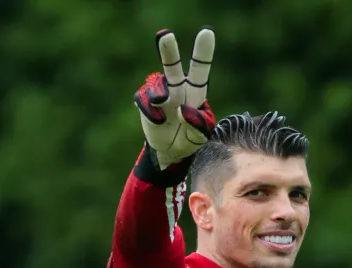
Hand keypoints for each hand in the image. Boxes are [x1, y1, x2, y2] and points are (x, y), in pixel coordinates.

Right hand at [134, 27, 216, 168]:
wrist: (170, 151)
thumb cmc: (190, 138)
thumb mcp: (201, 136)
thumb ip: (198, 125)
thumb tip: (183, 109)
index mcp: (195, 92)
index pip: (200, 70)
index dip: (203, 52)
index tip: (207, 32)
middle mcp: (177, 88)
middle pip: (172, 66)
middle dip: (168, 51)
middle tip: (165, 35)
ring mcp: (160, 95)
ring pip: (156, 84)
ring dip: (159, 94)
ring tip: (162, 103)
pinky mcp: (145, 104)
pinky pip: (145, 102)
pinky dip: (152, 112)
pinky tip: (159, 121)